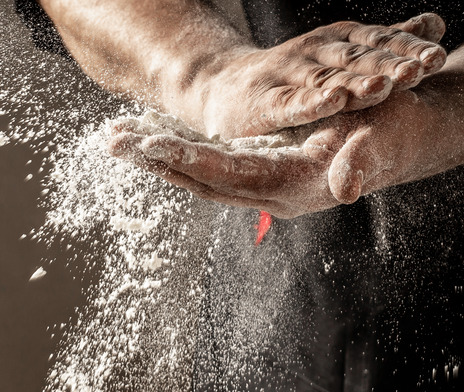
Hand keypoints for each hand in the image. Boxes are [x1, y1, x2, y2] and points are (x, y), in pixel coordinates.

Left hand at [110, 77, 463, 218]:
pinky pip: (208, 165)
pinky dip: (176, 151)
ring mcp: (260, 183)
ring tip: (118, 139)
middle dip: (154, 160)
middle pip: (197, 179)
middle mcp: (268, 191)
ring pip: (196, 174)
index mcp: (291, 185)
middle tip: (113, 141)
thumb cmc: (394, 132)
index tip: (150, 144)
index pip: (226, 174)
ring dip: (156, 158)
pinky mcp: (258, 170)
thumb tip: (344, 186)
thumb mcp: (382, 141)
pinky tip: (152, 139)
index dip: (188, 158)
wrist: (403, 136)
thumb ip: (361, 163)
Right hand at [174, 13, 446, 138]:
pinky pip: (291, 103)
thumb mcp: (338, 54)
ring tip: (384, 85)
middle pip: (358, 58)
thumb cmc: (287, 76)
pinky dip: (312, 101)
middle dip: (390, 64)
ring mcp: (288, 75)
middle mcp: (316, 52)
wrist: (219, 87)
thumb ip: (383, 43)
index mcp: (338, 41)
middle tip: (420, 70)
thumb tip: (434, 23)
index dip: (408, 49)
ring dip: (357, 82)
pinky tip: (332, 101)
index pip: (379, 42)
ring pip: (328, 79)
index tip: (436, 58)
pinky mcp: (264, 102)